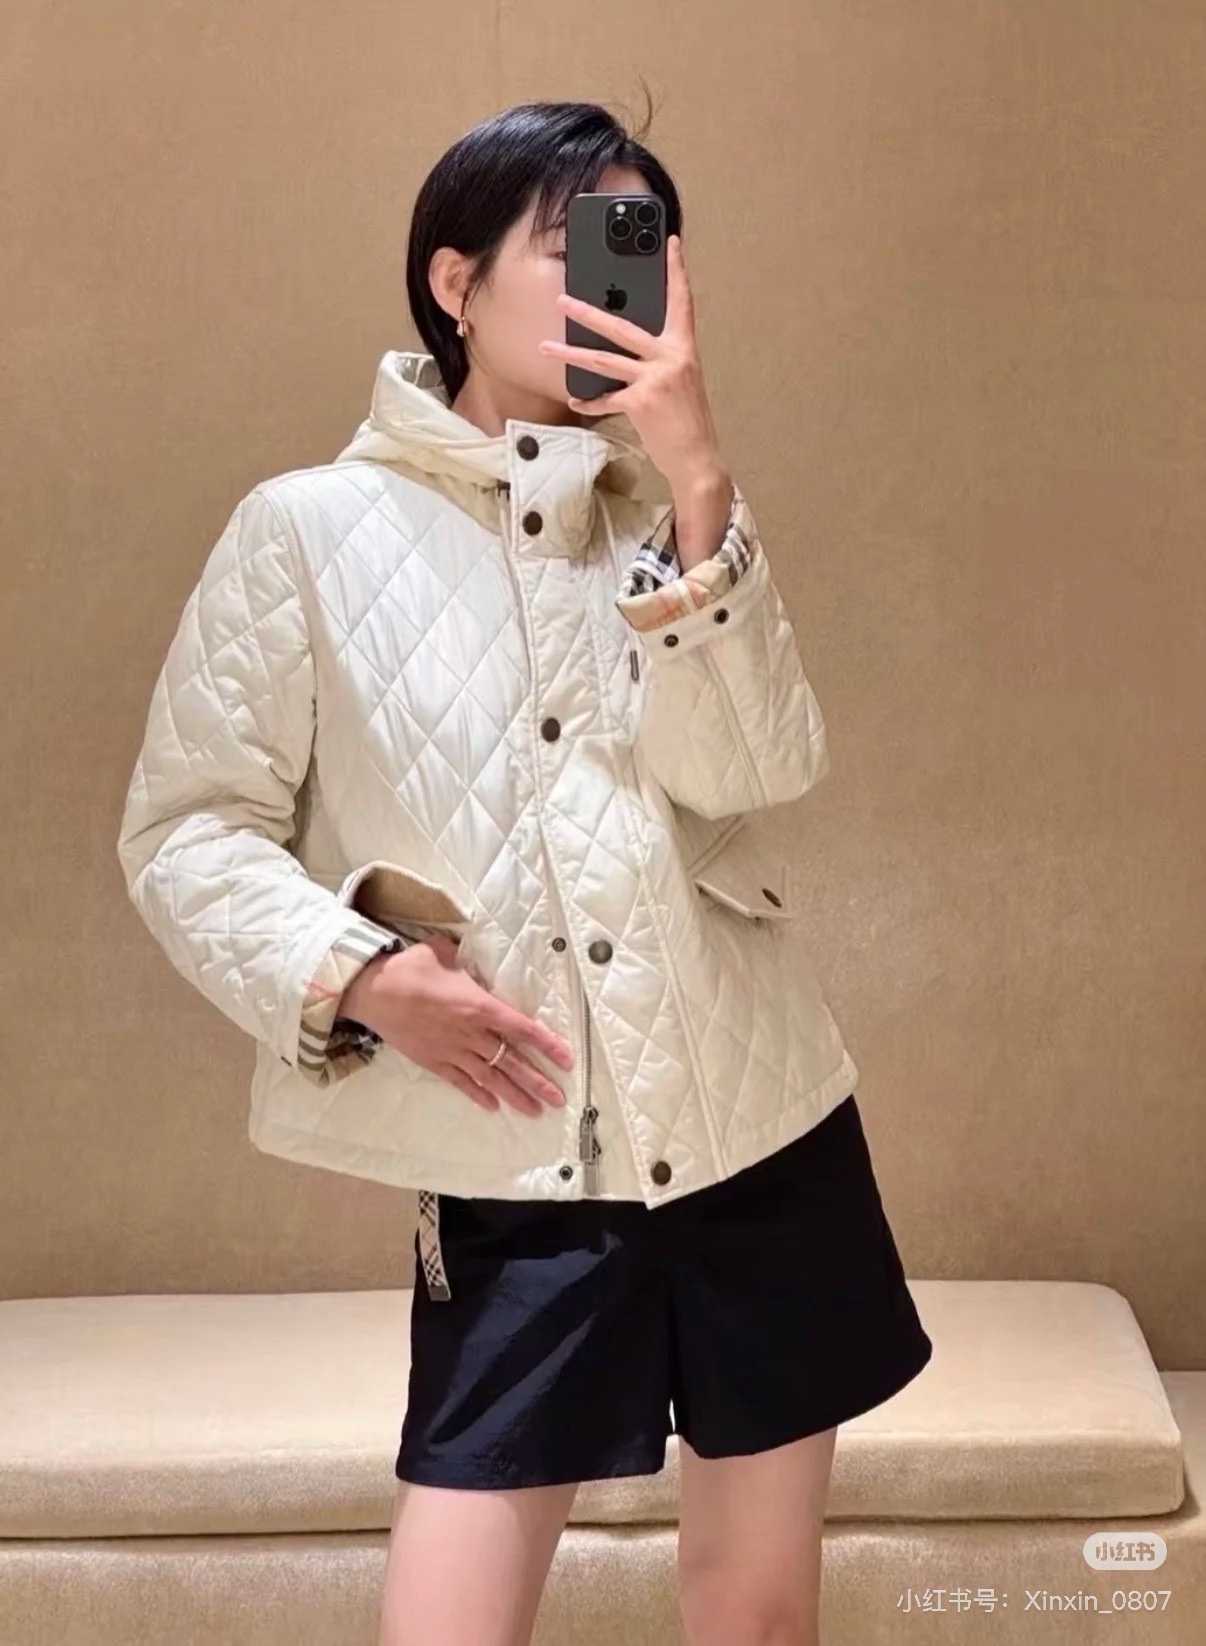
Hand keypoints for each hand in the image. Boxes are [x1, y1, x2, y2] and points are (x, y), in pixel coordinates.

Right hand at [339, 936, 573, 1115]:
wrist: (373, 992)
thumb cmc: (411, 968)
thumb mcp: (445, 953)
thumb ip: (466, 961)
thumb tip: (472, 957)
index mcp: (480, 1006)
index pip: (523, 1029)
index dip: (548, 1045)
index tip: (567, 1059)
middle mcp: (471, 1033)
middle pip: (512, 1061)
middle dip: (538, 1081)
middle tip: (560, 1098)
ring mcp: (453, 1051)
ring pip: (491, 1077)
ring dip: (514, 1095)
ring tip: (535, 1111)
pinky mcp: (434, 1062)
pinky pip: (461, 1082)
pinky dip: (478, 1094)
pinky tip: (493, 1106)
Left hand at [538, 234, 727, 494]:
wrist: (696, 457)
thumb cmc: (686, 421)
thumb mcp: (680, 382)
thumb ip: (658, 361)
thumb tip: (627, 349)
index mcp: (683, 348)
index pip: (682, 301)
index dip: (677, 270)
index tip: (671, 243)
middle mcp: (671, 357)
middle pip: (622, 327)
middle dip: (587, 312)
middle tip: (563, 299)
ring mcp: (655, 378)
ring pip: (603, 360)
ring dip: (569, 354)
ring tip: (545, 347)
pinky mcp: (641, 401)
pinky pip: (605, 398)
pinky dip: (590, 402)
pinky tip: (576, 400)